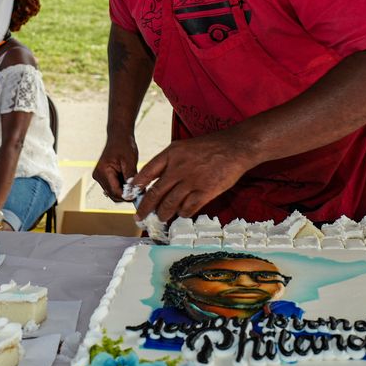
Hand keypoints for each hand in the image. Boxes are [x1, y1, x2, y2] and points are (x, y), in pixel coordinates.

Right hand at [92, 135, 139, 201]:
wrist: (119, 136)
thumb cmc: (124, 145)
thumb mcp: (129, 161)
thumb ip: (130, 178)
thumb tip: (134, 193)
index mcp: (102, 171)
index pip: (115, 192)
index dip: (128, 196)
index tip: (140, 196)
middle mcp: (98, 176)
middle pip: (114, 195)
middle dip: (127, 195)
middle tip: (140, 191)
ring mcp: (100, 177)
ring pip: (114, 193)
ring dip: (125, 191)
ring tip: (136, 184)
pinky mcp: (104, 177)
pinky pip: (114, 187)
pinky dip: (123, 187)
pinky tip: (130, 181)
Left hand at [131, 133, 253, 221]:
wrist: (233, 148)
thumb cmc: (208, 147)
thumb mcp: (182, 147)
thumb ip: (168, 161)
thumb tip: (155, 178)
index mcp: (170, 154)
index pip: (146, 172)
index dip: (137, 186)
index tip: (131, 195)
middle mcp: (178, 168)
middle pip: (155, 193)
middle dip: (145, 208)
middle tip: (139, 217)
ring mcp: (191, 181)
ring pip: (170, 204)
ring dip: (163, 214)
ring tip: (159, 219)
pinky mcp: (205, 192)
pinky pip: (188, 208)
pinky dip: (183, 213)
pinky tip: (181, 215)